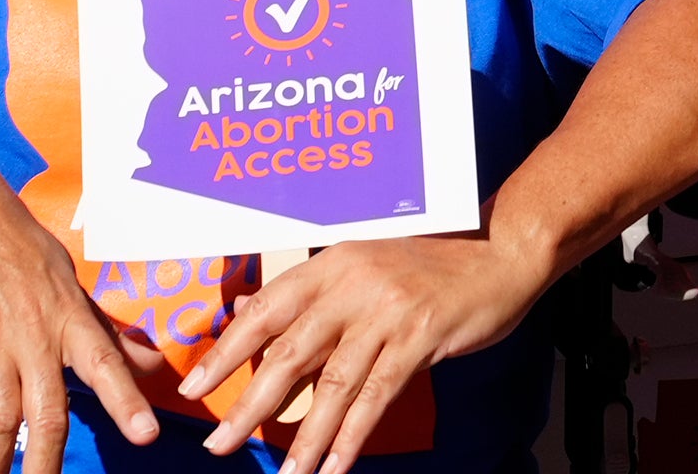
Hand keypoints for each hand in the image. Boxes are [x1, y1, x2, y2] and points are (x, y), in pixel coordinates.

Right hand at [0, 138, 160, 473]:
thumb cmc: (11, 235)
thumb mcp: (65, 275)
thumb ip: (104, 326)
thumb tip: (152, 360)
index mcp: (70, 311)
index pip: (105, 362)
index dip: (125, 401)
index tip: (145, 436)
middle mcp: (36, 329)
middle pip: (48, 409)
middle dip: (48, 460)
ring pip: (1, 416)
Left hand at [187, 234, 549, 470]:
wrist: (501, 247)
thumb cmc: (432, 262)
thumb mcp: (367, 266)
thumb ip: (316, 298)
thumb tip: (253, 321)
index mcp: (333, 262)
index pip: (265, 310)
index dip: (227, 351)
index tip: (195, 388)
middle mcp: (354, 282)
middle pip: (289, 352)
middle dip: (250, 405)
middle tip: (220, 443)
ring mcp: (388, 309)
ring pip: (334, 383)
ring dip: (306, 436)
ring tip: (287, 473)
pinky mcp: (422, 334)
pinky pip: (379, 394)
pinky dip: (354, 434)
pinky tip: (337, 464)